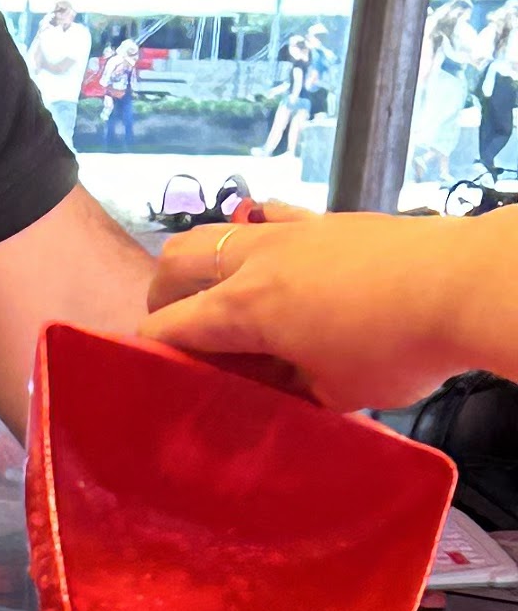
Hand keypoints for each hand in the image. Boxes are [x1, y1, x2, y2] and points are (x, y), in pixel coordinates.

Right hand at [142, 205, 508, 412]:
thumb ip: (282, 390)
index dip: (147, 358)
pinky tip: (271, 258)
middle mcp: (257, 259)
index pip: (165, 329)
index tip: (152, 382)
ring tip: (219, 300)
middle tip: (177, 335)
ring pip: (220, 231)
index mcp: (243, 308)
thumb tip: (262, 389)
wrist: (462, 286)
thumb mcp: (329, 394)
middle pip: (176, 260)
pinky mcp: (328, 221)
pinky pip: (275, 216)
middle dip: (162, 297)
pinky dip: (258, 237)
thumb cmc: (395, 348)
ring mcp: (294, 231)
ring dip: (205, 264)